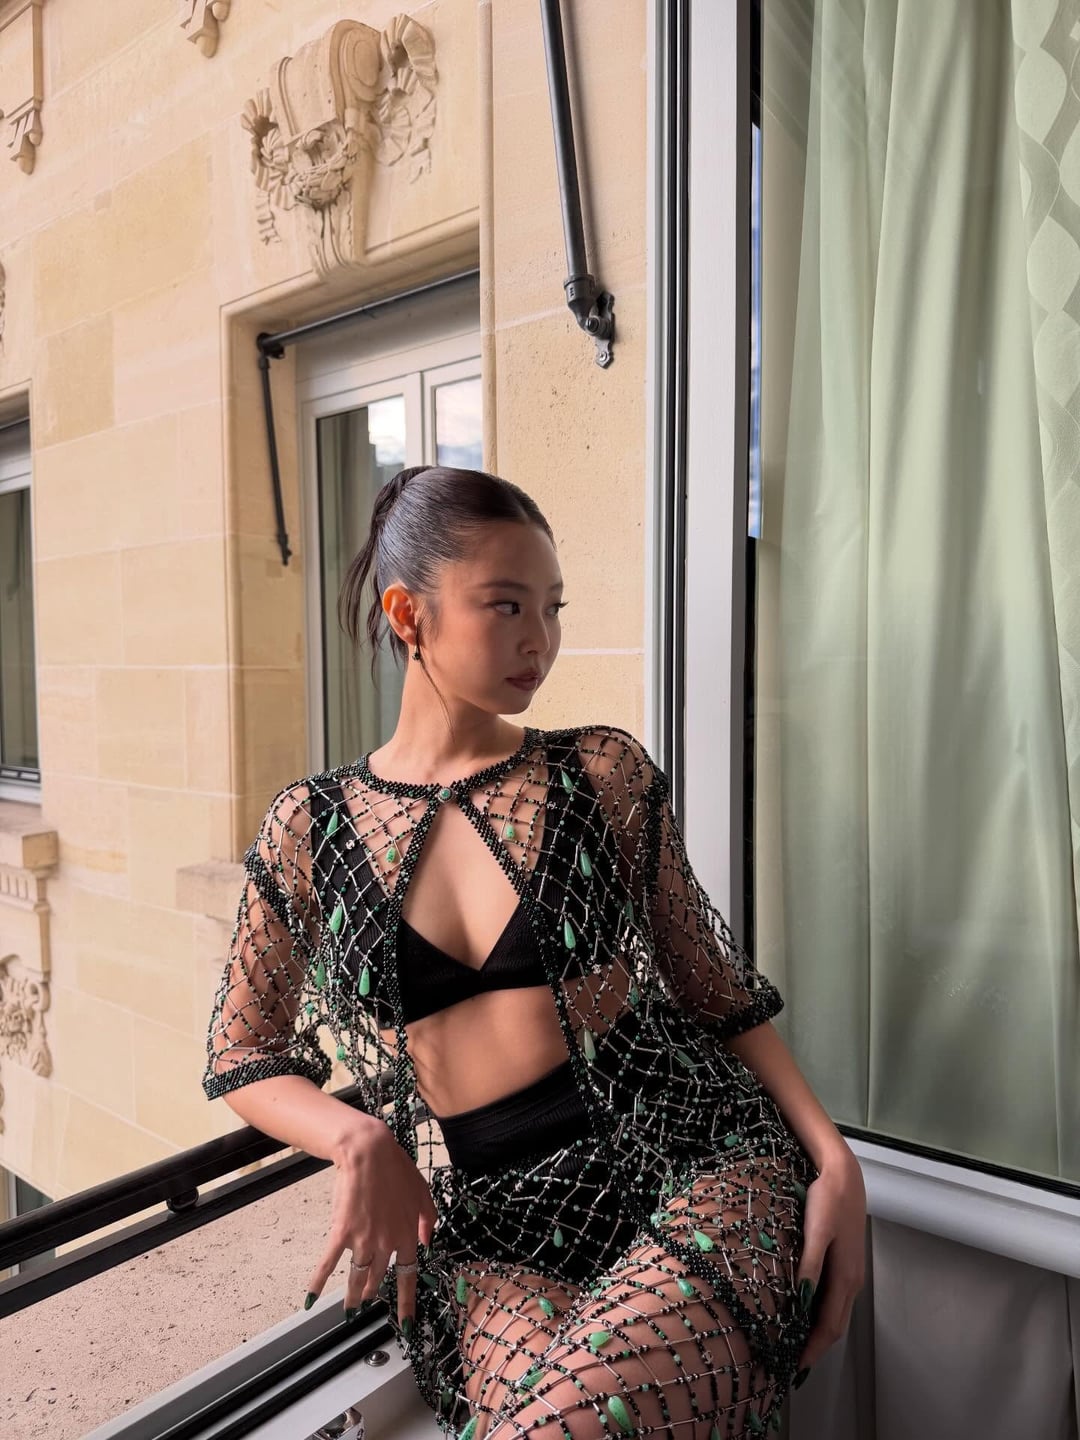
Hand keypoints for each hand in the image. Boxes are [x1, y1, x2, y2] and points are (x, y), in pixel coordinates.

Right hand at [305, 1115, 438, 1334]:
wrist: (370, 1153)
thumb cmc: (396, 1168)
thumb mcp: (423, 1192)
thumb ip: (429, 1220)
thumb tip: (428, 1243)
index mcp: (408, 1235)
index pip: (408, 1276)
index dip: (406, 1303)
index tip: (406, 1324)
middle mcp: (386, 1243)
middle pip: (379, 1279)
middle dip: (372, 1294)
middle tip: (365, 1303)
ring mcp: (363, 1240)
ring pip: (357, 1276)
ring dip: (352, 1296)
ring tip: (349, 1309)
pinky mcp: (342, 1232)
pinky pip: (329, 1263)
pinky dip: (318, 1282)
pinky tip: (310, 1298)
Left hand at [795, 1144, 865, 1371]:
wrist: (843, 1173)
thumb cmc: (827, 1199)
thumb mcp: (816, 1232)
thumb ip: (810, 1266)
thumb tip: (801, 1300)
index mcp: (845, 1278)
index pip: (830, 1326)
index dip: (814, 1349)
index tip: (796, 1368)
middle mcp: (852, 1280)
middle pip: (835, 1324)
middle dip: (816, 1347)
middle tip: (792, 1364)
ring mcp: (852, 1272)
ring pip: (836, 1312)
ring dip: (819, 1331)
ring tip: (796, 1343)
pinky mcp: (846, 1261)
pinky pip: (835, 1297)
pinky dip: (821, 1312)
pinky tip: (806, 1309)